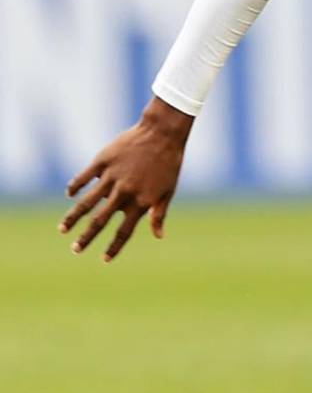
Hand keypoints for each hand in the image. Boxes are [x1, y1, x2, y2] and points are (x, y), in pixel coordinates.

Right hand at [59, 97, 192, 261]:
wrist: (162, 132)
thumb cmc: (168, 162)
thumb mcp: (167, 190)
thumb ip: (159, 214)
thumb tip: (158, 236)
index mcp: (141, 202)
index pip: (124, 231)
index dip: (114, 247)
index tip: (104, 259)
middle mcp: (124, 192)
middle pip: (100, 221)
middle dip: (86, 238)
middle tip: (75, 250)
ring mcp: (112, 176)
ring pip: (87, 202)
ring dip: (73, 217)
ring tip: (62, 230)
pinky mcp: (103, 160)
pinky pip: (84, 176)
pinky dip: (75, 186)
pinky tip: (69, 194)